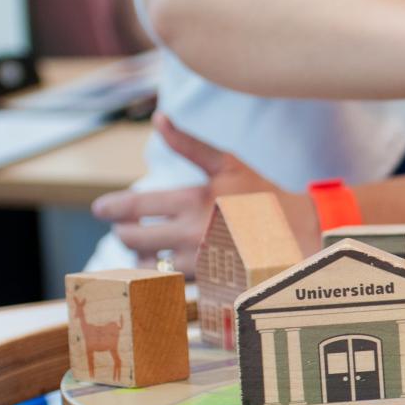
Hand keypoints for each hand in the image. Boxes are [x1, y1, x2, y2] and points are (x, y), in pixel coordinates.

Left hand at [90, 113, 320, 272]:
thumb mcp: (230, 165)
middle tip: (124, 230)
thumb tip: (159, 119)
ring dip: (142, 257)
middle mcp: (190, 235)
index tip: (100, 210)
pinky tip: (165, 268)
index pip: (136, 207)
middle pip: (135, 239)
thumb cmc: (267, 196)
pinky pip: (171, 284)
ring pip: (149, 265)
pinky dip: (162, 276)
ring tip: (144, 249)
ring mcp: (199, 265)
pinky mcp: (208, 286)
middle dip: (125, 233)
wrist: (304, 236)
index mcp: (192, 202)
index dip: (112, 208)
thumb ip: (190, 144)